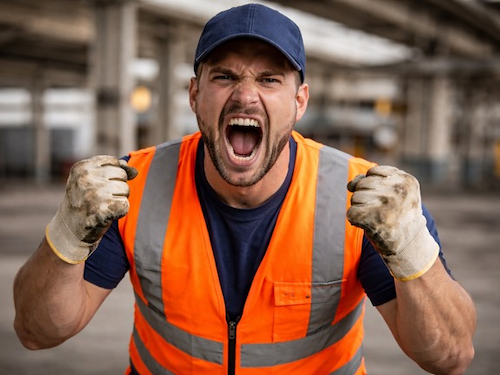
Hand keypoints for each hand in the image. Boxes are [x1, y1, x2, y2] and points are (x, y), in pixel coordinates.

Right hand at [46, 155, 137, 263]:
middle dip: (118, 186)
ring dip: (119, 199)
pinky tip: (107, 215)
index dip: (114, 174)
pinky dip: (120, 212)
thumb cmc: (84, 202)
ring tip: (103, 206)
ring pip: (125, 190)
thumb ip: (112, 169)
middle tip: (102, 198)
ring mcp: (94, 194)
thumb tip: (134, 171)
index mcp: (82, 167)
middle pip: (122, 175)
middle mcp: (86, 178)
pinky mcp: (103, 210)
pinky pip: (125, 205)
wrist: (69, 230)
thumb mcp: (90, 180)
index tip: (102, 185)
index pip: (114, 161)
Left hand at [347, 166, 438, 280]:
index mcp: (406, 180)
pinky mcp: (373, 218)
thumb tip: (350, 184)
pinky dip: (355, 220)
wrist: (410, 246)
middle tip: (381, 211)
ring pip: (355, 197)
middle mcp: (397, 189)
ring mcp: (386, 203)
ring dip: (360, 208)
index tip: (386, 199)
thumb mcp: (394, 193)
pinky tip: (368, 225)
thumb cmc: (398, 216)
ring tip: (376, 218)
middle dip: (365, 197)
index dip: (373, 186)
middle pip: (362, 184)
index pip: (373, 172)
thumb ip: (372, 181)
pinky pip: (351, 213)